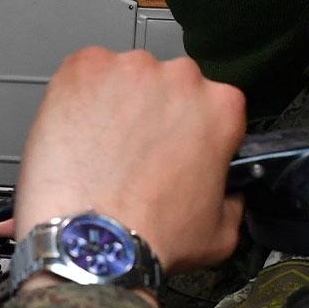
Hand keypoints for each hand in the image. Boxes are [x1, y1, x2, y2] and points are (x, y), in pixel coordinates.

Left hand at [14, 48, 245, 274]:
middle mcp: (179, 77)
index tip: (176, 146)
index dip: (192, 128)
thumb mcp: (221, 232)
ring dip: (117, 101)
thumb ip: (232, 199)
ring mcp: (128, 68)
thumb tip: (230, 191)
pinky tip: (76, 130)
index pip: (213, 104)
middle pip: (167, 85)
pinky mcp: (83, 68)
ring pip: (125, 77)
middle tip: (133, 150)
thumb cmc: (150, 235)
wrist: (91, 239)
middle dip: (153, 111)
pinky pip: (84, 72)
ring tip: (99, 145)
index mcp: (221, 107)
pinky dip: (79, 94)